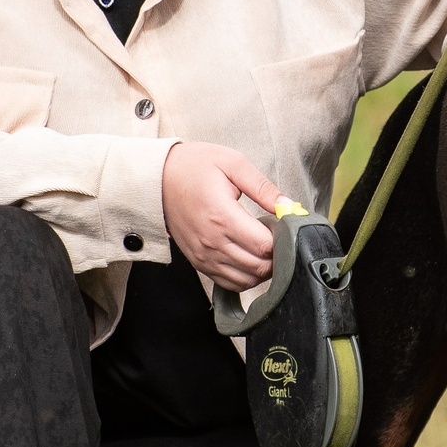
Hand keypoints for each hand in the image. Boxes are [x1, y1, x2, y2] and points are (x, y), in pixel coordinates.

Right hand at [163, 141, 284, 289]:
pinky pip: (230, 283)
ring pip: (247, 280)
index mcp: (222, 217)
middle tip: (278, 235)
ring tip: (264, 246)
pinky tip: (250, 258)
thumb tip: (288, 205)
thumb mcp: (232, 163)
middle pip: (259, 267)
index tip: (283, 223)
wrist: (157, 179)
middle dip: (277, 255)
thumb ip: (263, 187)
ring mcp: (204, 256)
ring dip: (263, 268)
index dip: (282, 237)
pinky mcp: (199, 263)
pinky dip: (246, 277)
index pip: (265, 245)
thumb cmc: (193, 167)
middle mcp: (212, 242)